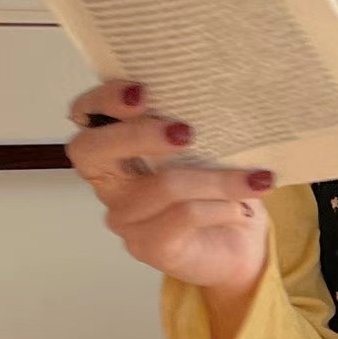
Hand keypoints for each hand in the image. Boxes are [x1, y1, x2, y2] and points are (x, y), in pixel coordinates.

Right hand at [65, 80, 273, 290]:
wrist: (242, 246)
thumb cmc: (218, 192)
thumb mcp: (205, 150)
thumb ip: (188, 125)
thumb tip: (209, 96)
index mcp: (117, 151)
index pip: (85, 114)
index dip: (104, 100)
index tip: (141, 91)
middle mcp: (112, 185)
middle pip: (94, 151)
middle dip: (137, 134)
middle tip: (185, 132)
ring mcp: (126, 220)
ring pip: (162, 186)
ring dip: (214, 179)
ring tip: (252, 179)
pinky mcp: (149, 247)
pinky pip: (183, 216)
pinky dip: (219, 207)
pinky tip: (241, 206)